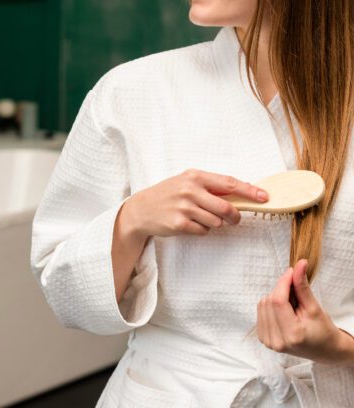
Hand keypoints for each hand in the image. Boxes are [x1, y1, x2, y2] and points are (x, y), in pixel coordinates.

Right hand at [121, 169, 267, 239]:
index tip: (264, 197)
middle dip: (235, 216)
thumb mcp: (187, 182)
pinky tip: (190, 224)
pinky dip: (201, 230)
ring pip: (216, 222)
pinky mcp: (179, 223)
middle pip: (226, 207)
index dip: (249, 191)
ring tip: (200, 218)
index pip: (229, 183)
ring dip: (214, 224)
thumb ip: (211, 186)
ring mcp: (184, 207)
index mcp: (195, 176)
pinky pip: (203, 231)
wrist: (141, 209)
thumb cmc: (168, 194)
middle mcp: (190, 190)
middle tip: (235, 219)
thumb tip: (242, 190)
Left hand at [257, 259, 353, 364]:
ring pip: (263, 304)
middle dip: (280, 290)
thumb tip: (298, 264)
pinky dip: (270, 306)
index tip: (291, 271)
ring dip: (275, 297)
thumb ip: (302, 286)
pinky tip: (283, 311)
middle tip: (295, 292)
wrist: (324, 350)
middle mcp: (277, 340)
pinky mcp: (263, 338)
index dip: (283, 282)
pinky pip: (261, 311)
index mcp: (292, 335)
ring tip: (291, 305)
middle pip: (269, 301)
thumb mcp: (314, 307)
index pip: (278, 300)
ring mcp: (268, 341)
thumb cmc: (323, 331)